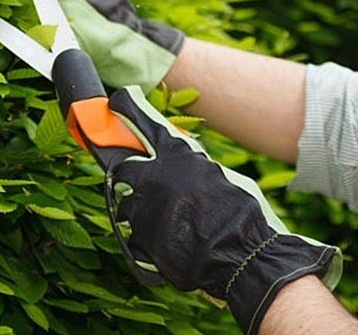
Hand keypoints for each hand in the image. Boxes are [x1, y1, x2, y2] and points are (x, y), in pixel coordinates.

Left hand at [105, 86, 342, 334]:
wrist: (242, 255)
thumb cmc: (241, 213)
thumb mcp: (218, 174)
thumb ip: (191, 164)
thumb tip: (180, 160)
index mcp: (176, 154)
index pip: (142, 121)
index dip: (126, 109)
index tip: (115, 102)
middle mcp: (152, 177)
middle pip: (124, 168)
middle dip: (132, 176)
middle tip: (151, 188)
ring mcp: (142, 209)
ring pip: (128, 205)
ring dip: (142, 211)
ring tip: (172, 224)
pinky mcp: (138, 238)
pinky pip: (135, 234)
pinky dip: (149, 238)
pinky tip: (172, 243)